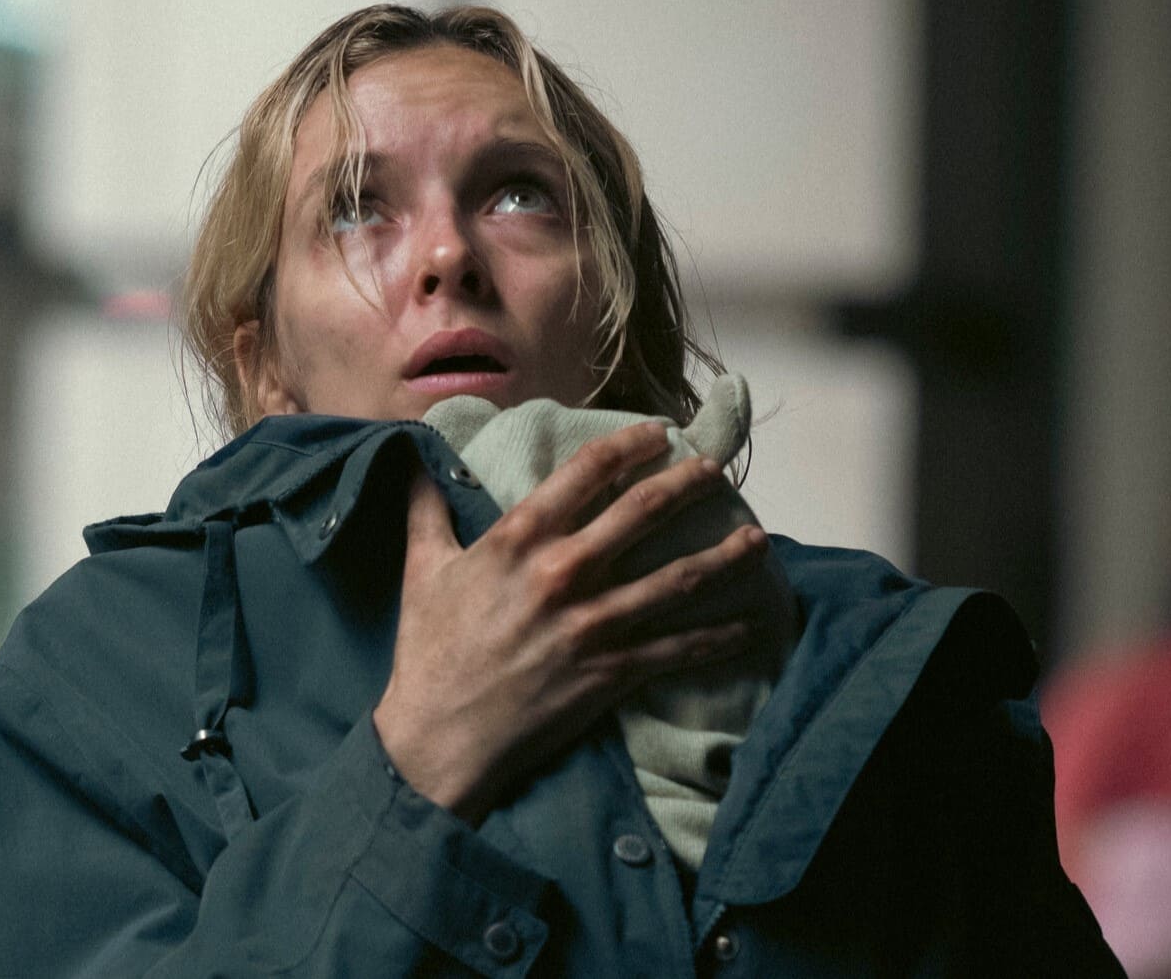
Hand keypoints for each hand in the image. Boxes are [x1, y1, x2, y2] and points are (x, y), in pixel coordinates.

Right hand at [373, 421, 773, 822]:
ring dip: (724, 556)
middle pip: (643, 512)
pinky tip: (746, 625)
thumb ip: (425, 509)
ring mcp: (591, 624)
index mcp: (518, 539)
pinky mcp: (609, 672)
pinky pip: (677, 649)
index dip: (630, 445)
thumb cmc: (429, 652)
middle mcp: (562, 572)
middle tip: (713, 470)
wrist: (439, 737)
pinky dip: (717, 637)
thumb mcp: (422, 570)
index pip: (587, 471)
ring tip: (756, 539)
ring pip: (676, 579)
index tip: (659, 433)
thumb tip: (414, 459)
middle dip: (688, 484)